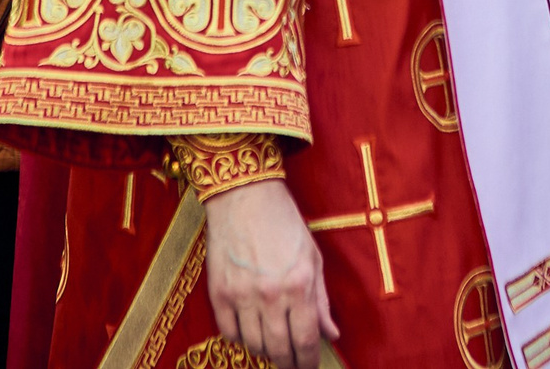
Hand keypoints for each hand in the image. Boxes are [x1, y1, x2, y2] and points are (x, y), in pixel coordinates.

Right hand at [203, 179, 339, 368]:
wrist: (245, 196)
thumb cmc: (284, 223)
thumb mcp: (312, 257)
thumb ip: (321, 300)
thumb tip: (330, 334)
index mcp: (299, 285)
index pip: (305, 340)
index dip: (307, 361)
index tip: (308, 366)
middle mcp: (270, 295)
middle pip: (279, 349)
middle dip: (287, 363)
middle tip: (291, 365)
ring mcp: (241, 295)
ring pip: (253, 344)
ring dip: (265, 351)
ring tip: (272, 346)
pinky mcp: (218, 292)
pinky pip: (229, 331)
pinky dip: (240, 338)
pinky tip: (249, 332)